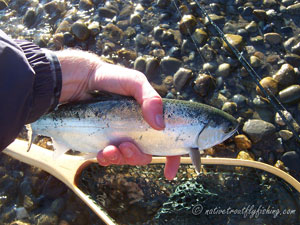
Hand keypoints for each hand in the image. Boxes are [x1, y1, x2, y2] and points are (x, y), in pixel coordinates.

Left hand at [56, 50, 179, 179]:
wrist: (80, 79)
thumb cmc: (111, 78)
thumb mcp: (135, 82)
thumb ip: (150, 99)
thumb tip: (160, 125)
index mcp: (149, 118)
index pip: (167, 141)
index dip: (171, 157)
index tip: (169, 173)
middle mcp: (136, 130)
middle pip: (145, 154)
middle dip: (137, 156)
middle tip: (126, 147)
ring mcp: (120, 136)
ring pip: (127, 159)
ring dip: (120, 159)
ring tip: (109, 150)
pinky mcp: (103, 140)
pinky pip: (109, 158)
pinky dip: (106, 159)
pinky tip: (101, 152)